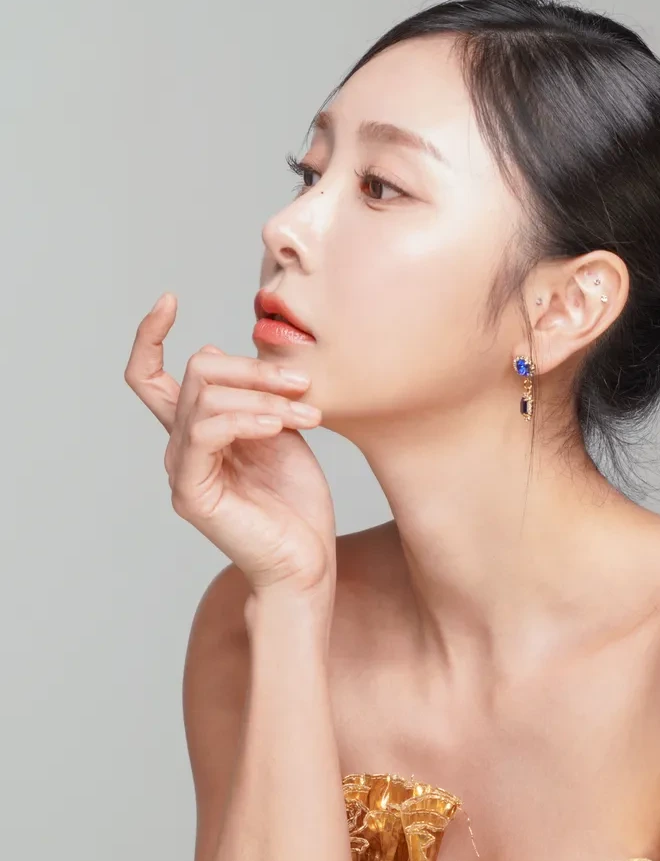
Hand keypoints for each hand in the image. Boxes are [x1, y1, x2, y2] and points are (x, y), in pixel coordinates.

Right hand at [125, 293, 335, 593]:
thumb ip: (250, 397)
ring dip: (263, 396)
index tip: (168, 298)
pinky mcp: (192, 493)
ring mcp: (183, 470)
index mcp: (199, 432)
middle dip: (254, 368)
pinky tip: (282, 426)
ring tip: (308, 413)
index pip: (151, 376)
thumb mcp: (279, 433)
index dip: (149, 335)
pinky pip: (207, 432)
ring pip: (205, 398)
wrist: (307, 562)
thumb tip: (213, 350)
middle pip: (196, 373)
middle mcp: (181, 447)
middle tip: (305, 384)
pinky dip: (247, 418)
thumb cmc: (297, 504)